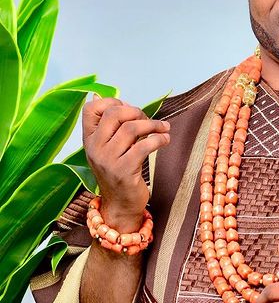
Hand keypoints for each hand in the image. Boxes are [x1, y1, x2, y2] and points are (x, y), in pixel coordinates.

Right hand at [82, 96, 170, 231]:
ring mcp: (107, 159)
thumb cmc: (119, 172)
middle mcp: (94, 148)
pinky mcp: (124, 170)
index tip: (130, 109)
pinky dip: (159, 138)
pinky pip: (144, 145)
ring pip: (132, 128)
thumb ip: (111, 126)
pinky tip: (165, 139)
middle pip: (115, 114)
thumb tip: (110, 98)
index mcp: (88, 139)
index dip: (112, 102)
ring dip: (153, 125)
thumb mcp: (109, 148)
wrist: (120, 204)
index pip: (90, 109)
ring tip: (164, 128)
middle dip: (137, 112)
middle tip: (150, 121)